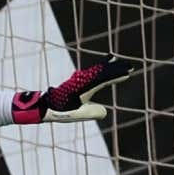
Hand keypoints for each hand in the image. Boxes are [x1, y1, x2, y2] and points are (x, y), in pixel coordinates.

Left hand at [11, 55, 133, 123]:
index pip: (105, 78)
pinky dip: (98, 69)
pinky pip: (91, 73)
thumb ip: (93, 112)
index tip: (128, 72)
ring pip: (96, 70)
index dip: (117, 75)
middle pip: (103, 71)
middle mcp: (83, 80)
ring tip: (114, 60)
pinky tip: (99, 69)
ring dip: (107, 66)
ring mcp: (79, 80)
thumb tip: (104, 111)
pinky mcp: (75, 83)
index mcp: (86, 86)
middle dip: (116, 68)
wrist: (44, 106)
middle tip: (130, 66)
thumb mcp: (78, 114)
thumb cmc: (60, 110)